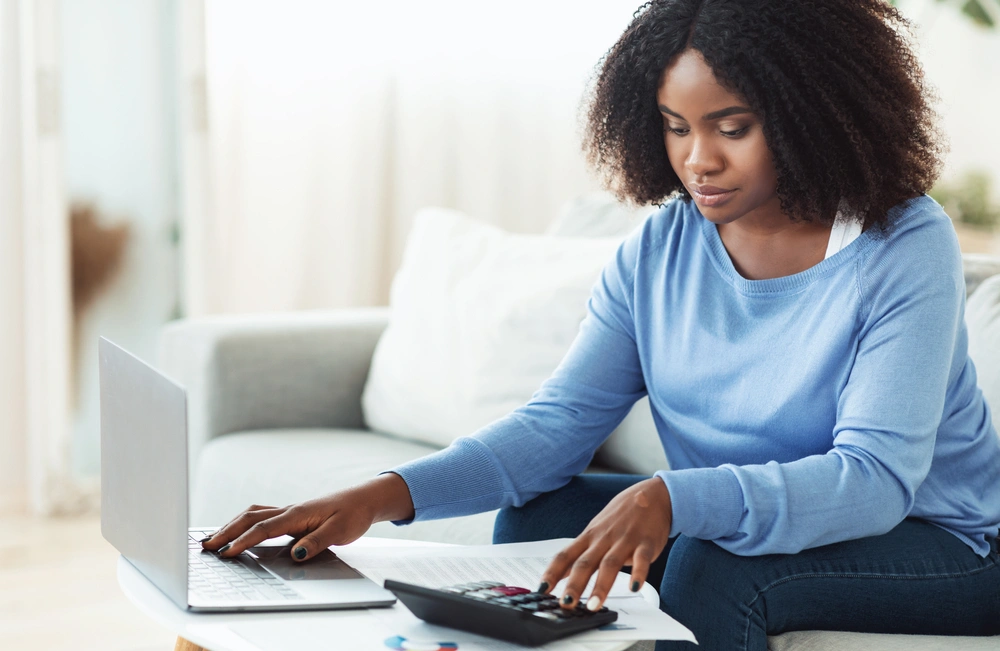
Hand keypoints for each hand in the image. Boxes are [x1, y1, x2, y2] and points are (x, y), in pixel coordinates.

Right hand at [200, 472, 414, 560]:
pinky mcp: (292, 514)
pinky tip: (238, 529)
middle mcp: (290, 510)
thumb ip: (317, 542)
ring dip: (231, 524)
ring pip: (253, 514)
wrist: (364, 499)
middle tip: (205, 546)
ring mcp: (289, 510)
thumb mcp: (340, 531)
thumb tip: (295, 553)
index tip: (226, 552)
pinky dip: (244, 521)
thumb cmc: (353, 514)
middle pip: (250, 518)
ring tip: (213, 538)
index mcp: (298, 514)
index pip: (264, 528)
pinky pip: (261, 515)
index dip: (243, 541)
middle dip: (226, 531)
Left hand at [537, 477, 671, 610]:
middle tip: (566, 604)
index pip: (565, 555)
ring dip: (601, 586)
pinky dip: (638, 573)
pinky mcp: (646, 543)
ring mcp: (625, 540)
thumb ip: (580, 553)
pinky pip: (642, 559)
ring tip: (594, 605)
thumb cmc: (621, 515)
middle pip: (585, 563)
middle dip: (574, 585)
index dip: (552, 573)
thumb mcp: (596, 530)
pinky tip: (634, 588)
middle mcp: (604, 539)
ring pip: (610, 564)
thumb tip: (561, 573)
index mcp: (589, 537)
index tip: (541, 590)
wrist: (652, 495)